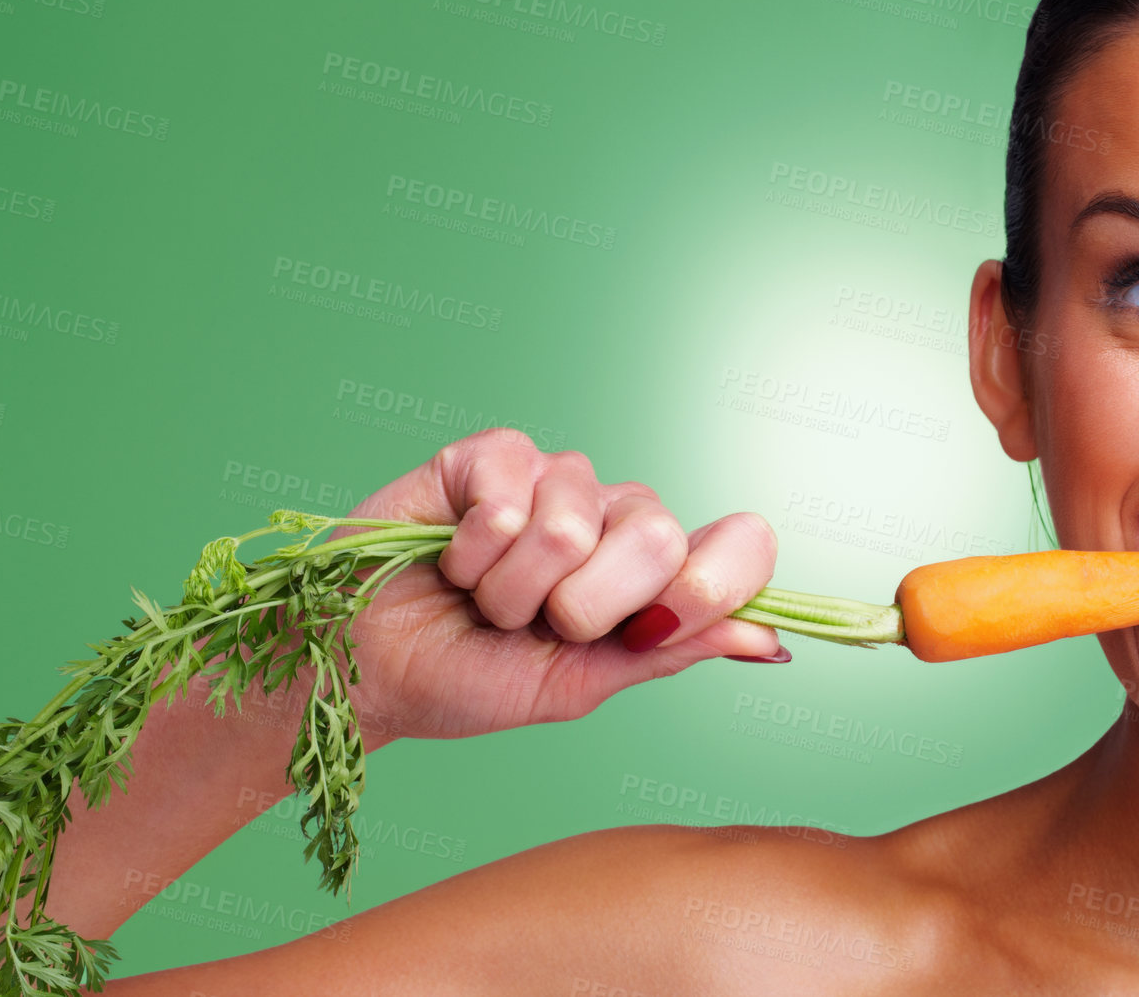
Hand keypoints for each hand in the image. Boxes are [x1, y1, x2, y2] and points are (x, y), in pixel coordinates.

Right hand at [331, 428, 783, 741]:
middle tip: (535, 625)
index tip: (660, 626)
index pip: (741, 544)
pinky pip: (510, 499)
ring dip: (512, 588)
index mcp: (654, 575)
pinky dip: (471, 551)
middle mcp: (617, 515)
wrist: (367, 671)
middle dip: (582, 607)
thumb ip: (671, 650)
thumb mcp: (579, 684)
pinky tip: (451, 556)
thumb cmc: (468, 678)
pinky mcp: (495, 455)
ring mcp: (559, 478)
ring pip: (571, 524)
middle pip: (659, 536)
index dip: (717, 583)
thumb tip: (771, 640)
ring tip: (482, 597)